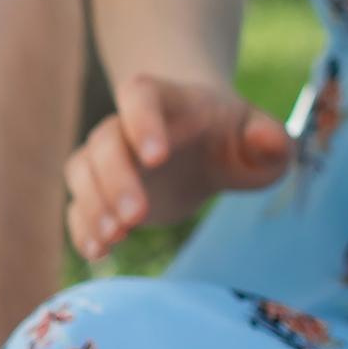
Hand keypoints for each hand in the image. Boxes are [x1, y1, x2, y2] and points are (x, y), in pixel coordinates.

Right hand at [66, 75, 293, 259]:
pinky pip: (76, 207)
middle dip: (115, 182)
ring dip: (92, 207)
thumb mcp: (261, 136)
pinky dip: (82, 230)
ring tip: (114, 238)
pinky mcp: (97, 192)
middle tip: (136, 218)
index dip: (142, 122)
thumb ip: (271, 139)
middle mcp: (123, 126)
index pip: (139, 96)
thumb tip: (267, 143)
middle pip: (103, 144)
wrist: (200, 147)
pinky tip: (99, 252)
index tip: (156, 158)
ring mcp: (104, 159)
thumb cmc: (231, 139)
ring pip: (81, 174)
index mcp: (164, 100)